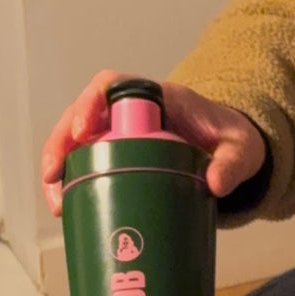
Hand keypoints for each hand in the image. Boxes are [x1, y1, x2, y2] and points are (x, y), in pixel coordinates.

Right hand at [41, 68, 266, 214]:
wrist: (231, 151)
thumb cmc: (230, 139)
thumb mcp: (240, 148)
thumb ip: (233, 162)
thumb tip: (215, 184)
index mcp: (157, 97)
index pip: (113, 85)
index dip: (91, 103)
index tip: (83, 130)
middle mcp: (130, 112)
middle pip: (82, 115)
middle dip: (61, 143)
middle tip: (54, 176)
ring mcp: (119, 135)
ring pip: (75, 142)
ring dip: (59, 169)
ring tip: (57, 204)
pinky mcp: (117, 158)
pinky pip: (85, 164)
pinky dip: (71, 185)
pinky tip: (66, 211)